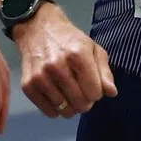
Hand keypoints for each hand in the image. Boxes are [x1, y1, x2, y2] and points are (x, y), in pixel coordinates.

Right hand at [13, 2, 117, 117]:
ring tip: (68, 92)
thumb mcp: (93, 49)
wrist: (37, 28)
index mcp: (77, 55)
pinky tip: (57, 96)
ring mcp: (40, 76)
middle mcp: (57, 66)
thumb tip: (111, 93)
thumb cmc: (69, 40)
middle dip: (85, 102)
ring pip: (65, 111)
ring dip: (70, 106)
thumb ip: (104, 71)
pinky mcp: (28, 85)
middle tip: (81, 90)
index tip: (92, 85)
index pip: (94, 93)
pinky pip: (48, 111)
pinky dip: (56, 109)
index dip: (96, 92)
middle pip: (80, 104)